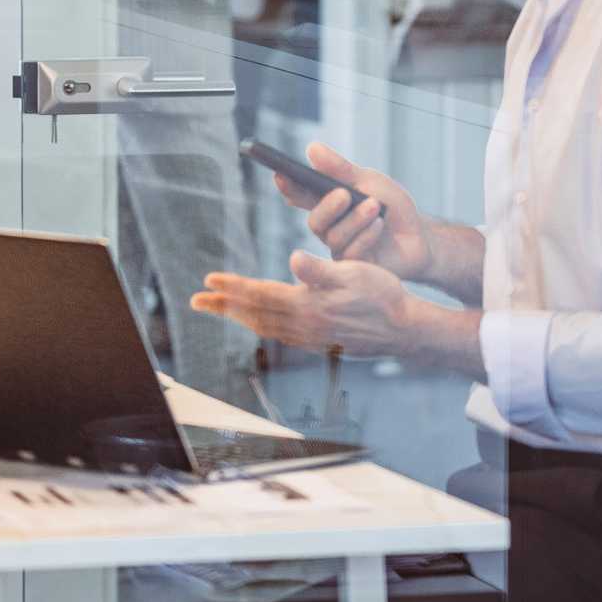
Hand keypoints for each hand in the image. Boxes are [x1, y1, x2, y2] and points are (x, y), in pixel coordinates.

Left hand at [192, 251, 413, 357]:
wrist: (406, 330)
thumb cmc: (383, 296)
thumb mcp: (354, 273)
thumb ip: (320, 269)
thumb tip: (293, 259)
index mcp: (307, 305)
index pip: (259, 295)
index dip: (232, 287)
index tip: (207, 280)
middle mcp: (303, 325)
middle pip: (253, 314)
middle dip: (223, 306)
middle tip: (195, 300)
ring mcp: (310, 337)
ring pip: (264, 326)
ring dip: (238, 317)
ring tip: (219, 309)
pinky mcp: (318, 342)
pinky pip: (278, 334)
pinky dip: (260, 326)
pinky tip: (258, 322)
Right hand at [275, 143, 433, 281]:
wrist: (421, 236)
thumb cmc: (392, 207)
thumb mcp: (369, 181)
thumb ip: (340, 169)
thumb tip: (311, 148)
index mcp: (328, 204)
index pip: (301, 196)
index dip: (288, 187)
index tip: (281, 175)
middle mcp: (330, 228)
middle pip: (315, 221)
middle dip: (328, 207)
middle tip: (344, 194)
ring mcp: (341, 248)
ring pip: (334, 237)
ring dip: (356, 219)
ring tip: (375, 207)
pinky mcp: (355, 267)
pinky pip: (351, 253)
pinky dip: (366, 236)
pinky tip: (379, 226)